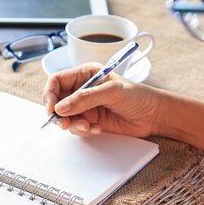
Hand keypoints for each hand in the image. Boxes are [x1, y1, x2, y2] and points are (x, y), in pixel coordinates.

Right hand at [42, 63, 163, 136]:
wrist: (154, 116)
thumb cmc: (138, 96)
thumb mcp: (112, 92)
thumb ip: (85, 99)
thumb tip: (60, 107)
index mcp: (85, 74)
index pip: (57, 81)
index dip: (49, 94)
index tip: (51, 108)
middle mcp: (82, 89)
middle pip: (56, 101)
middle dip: (59, 114)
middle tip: (65, 124)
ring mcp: (85, 106)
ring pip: (65, 117)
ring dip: (73, 124)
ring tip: (89, 126)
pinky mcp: (90, 121)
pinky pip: (76, 128)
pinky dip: (84, 131)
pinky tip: (98, 129)